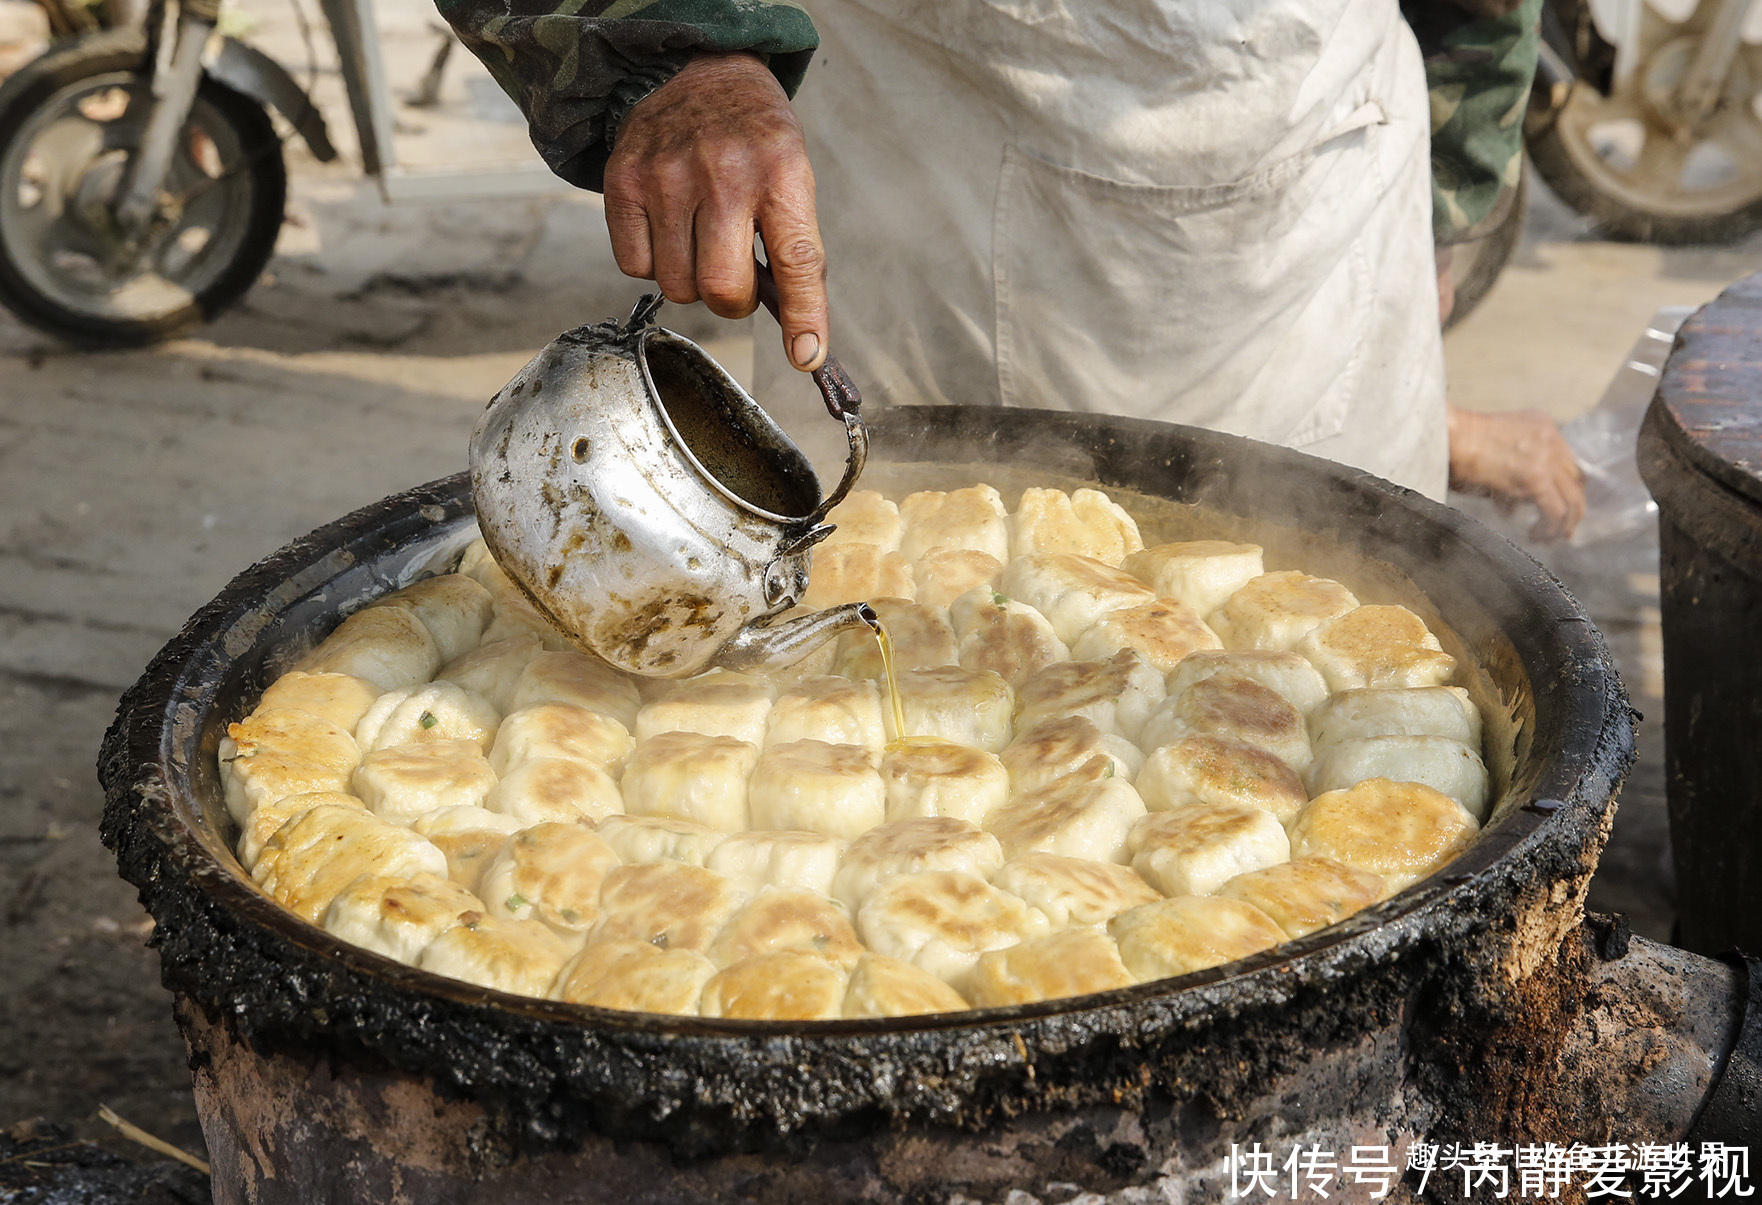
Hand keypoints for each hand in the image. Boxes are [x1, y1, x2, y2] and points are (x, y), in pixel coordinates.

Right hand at [603, 52, 827, 370]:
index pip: (797, 261)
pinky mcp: (624, 181)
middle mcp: (724, 173)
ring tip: (700, 240)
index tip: (806, 356)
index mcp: (780, 171)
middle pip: (721, 289)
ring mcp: (668, 176)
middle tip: (735, 277)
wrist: (692, 70)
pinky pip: (635, 266)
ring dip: (691, 282)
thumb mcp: (792, 173)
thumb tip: (802, 336)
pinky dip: (653, 264)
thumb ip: (794, 246)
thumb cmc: (751, 137)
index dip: (804, 317)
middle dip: (732, 301)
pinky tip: (668, 230)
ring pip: (677, 286)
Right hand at [1447, 405, 1586, 540]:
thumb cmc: (1456, 445)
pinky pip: (1555, 511)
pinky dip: (1549, 528)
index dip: (1566, 489)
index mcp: (1542, 426)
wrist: (1448, 436)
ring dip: (1563, 524)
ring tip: (1546, 539)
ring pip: (1573, 499)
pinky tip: (1534, 536)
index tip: (1558, 509)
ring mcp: (1547, 458)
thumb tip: (1512, 509)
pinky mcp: (1536, 478)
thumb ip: (1510, 475)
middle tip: (1562, 531)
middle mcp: (1552, 440)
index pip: (1568, 463)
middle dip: (1572, 509)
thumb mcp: (1493, 452)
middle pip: (1577, 481)